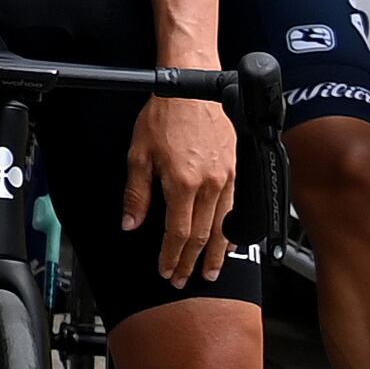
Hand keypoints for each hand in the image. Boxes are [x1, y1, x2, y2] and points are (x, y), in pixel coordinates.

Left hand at [131, 91, 241, 284]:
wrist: (192, 89)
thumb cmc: (164, 115)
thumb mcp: (138, 153)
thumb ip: (136, 193)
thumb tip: (131, 223)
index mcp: (183, 182)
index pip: (178, 232)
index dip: (172, 256)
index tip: (167, 271)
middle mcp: (210, 184)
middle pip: (202, 235)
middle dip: (192, 261)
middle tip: (186, 279)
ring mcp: (228, 177)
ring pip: (224, 226)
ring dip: (217, 253)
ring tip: (210, 271)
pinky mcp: (238, 169)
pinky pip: (237, 208)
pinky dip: (233, 230)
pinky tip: (229, 242)